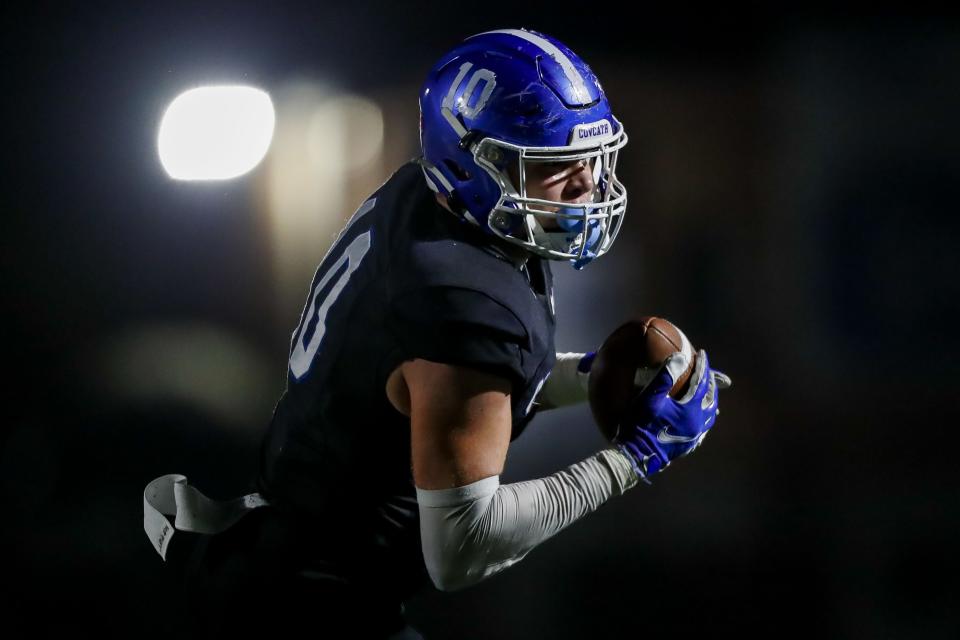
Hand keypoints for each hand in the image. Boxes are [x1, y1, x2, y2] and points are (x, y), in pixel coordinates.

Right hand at [614, 349, 723, 483]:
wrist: (636, 455)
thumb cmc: (641, 425)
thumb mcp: (650, 398)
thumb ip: (665, 377)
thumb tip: (680, 357)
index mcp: (691, 410)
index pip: (701, 383)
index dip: (703, 366)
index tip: (702, 353)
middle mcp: (697, 423)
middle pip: (711, 399)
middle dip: (710, 383)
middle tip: (707, 372)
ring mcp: (694, 436)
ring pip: (710, 416)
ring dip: (710, 401)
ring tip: (708, 394)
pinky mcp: (687, 445)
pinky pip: (703, 429)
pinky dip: (704, 418)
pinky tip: (700, 418)